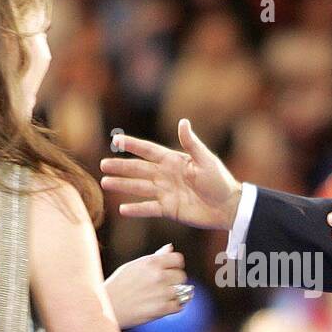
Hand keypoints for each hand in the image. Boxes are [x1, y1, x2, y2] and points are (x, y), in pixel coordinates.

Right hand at [101, 118, 241, 230]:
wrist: (228, 206)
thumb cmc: (219, 180)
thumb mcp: (205, 160)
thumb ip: (191, 143)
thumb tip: (183, 122)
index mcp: (173, 161)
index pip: (148, 150)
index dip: (132, 145)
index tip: (116, 140)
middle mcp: (166, 175)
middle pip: (139, 170)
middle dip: (121, 167)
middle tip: (103, 165)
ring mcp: (166, 192)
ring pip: (139, 188)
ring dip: (123, 186)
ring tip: (106, 183)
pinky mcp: (169, 209)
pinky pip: (149, 209)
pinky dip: (136, 210)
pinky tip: (122, 209)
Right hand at [105, 244, 189, 328]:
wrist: (106, 306)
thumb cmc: (118, 285)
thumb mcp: (134, 266)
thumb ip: (155, 258)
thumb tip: (170, 248)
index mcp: (151, 262)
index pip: (178, 259)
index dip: (175, 266)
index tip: (170, 271)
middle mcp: (159, 276)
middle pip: (181, 276)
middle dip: (174, 281)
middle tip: (162, 287)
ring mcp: (162, 293)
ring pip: (181, 292)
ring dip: (173, 295)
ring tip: (159, 297)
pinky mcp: (162, 309)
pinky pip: (178, 306)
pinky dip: (172, 307)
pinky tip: (161, 306)